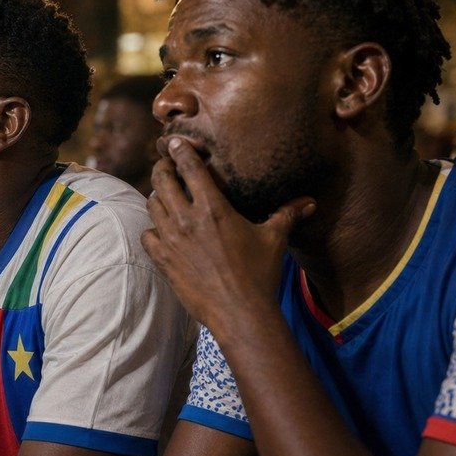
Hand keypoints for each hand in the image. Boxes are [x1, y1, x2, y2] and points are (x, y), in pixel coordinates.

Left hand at [141, 136, 315, 331]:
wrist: (239, 313)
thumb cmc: (259, 275)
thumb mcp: (274, 239)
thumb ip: (287, 214)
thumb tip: (309, 202)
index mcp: (213, 208)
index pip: (190, 168)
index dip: (180, 151)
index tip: (174, 142)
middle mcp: (186, 219)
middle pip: (162, 181)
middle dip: (162, 169)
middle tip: (166, 167)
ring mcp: (170, 240)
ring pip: (152, 205)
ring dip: (157, 197)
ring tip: (165, 195)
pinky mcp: (162, 260)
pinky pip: (146, 235)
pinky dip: (151, 229)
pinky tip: (160, 230)